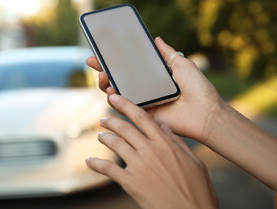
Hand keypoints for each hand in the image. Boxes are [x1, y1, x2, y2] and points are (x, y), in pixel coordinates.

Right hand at [86, 37, 222, 142]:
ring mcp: (142, 102)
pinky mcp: (142, 114)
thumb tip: (156, 39)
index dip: (115, 58)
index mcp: (153, 76)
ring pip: (116, 92)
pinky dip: (114, 98)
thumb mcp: (181, 64)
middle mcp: (145, 88)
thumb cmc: (198, 88)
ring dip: (105, 83)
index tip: (102, 50)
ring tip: (103, 75)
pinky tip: (111, 90)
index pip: (129, 66)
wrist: (205, 112)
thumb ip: (167, 53)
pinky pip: (123, 107)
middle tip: (93, 61)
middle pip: (118, 78)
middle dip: (103, 69)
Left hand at [86, 94, 218, 208]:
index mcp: (166, 143)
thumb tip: (164, 127)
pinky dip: (96, 164)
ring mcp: (139, 166)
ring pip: (116, 144)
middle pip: (125, 129)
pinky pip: (108, 169)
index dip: (126, 105)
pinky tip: (89, 161)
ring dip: (105, 137)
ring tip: (100, 135)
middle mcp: (150, 150)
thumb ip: (177, 142)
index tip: (114, 97)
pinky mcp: (131, 182)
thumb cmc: (197, 190)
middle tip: (104, 119)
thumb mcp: (194, 162)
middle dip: (111, 121)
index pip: (142, 117)